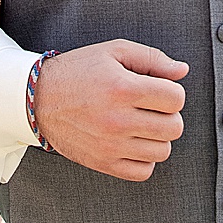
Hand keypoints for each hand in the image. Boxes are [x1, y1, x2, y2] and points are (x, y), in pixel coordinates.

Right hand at [32, 40, 187, 181]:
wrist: (39, 99)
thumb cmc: (80, 70)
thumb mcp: (113, 51)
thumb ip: (152, 58)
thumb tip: (183, 71)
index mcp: (122, 87)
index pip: (175, 98)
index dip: (172, 92)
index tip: (159, 90)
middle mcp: (118, 119)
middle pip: (174, 127)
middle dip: (169, 114)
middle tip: (152, 107)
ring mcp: (111, 146)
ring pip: (163, 150)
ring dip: (158, 136)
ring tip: (141, 123)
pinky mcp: (104, 164)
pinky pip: (144, 171)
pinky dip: (144, 158)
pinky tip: (133, 141)